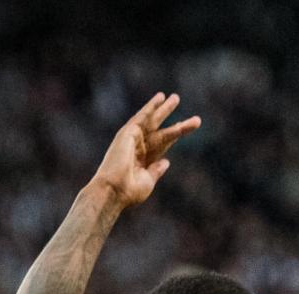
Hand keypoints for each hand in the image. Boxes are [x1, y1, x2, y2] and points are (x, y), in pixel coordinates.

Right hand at [91, 93, 200, 208]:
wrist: (114, 190)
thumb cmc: (129, 191)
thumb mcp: (147, 182)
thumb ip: (156, 171)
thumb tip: (166, 162)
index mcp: (144, 160)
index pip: (162, 143)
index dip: (173, 134)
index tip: (184, 127)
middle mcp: (139, 147)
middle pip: (159, 129)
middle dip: (169, 117)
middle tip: (178, 103)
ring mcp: (133, 139)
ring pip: (153, 121)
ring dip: (164, 109)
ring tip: (175, 98)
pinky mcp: (128, 133)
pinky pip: (142, 117)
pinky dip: (151, 107)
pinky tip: (160, 98)